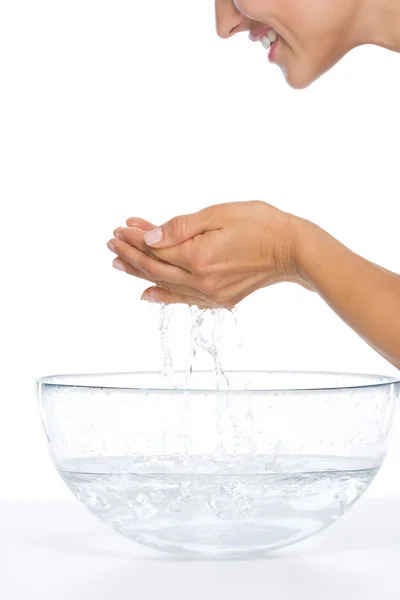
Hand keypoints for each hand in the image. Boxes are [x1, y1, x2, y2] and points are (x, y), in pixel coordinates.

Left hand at [107, 201, 312, 307]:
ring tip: (118, 264)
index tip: (120, 227)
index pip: (155, 249)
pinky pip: (184, 299)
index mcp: (197, 257)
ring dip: (139, 273)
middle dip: (130, 254)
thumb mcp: (218, 214)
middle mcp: (200, 281)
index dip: (135, 237)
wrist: (293, 249)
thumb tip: (149, 237)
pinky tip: (147, 293)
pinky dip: (163, 296)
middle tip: (111, 243)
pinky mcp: (221, 299)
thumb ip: (180, 227)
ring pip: (165, 284)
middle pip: (155, 268)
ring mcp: (211, 293)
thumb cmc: (260, 224)